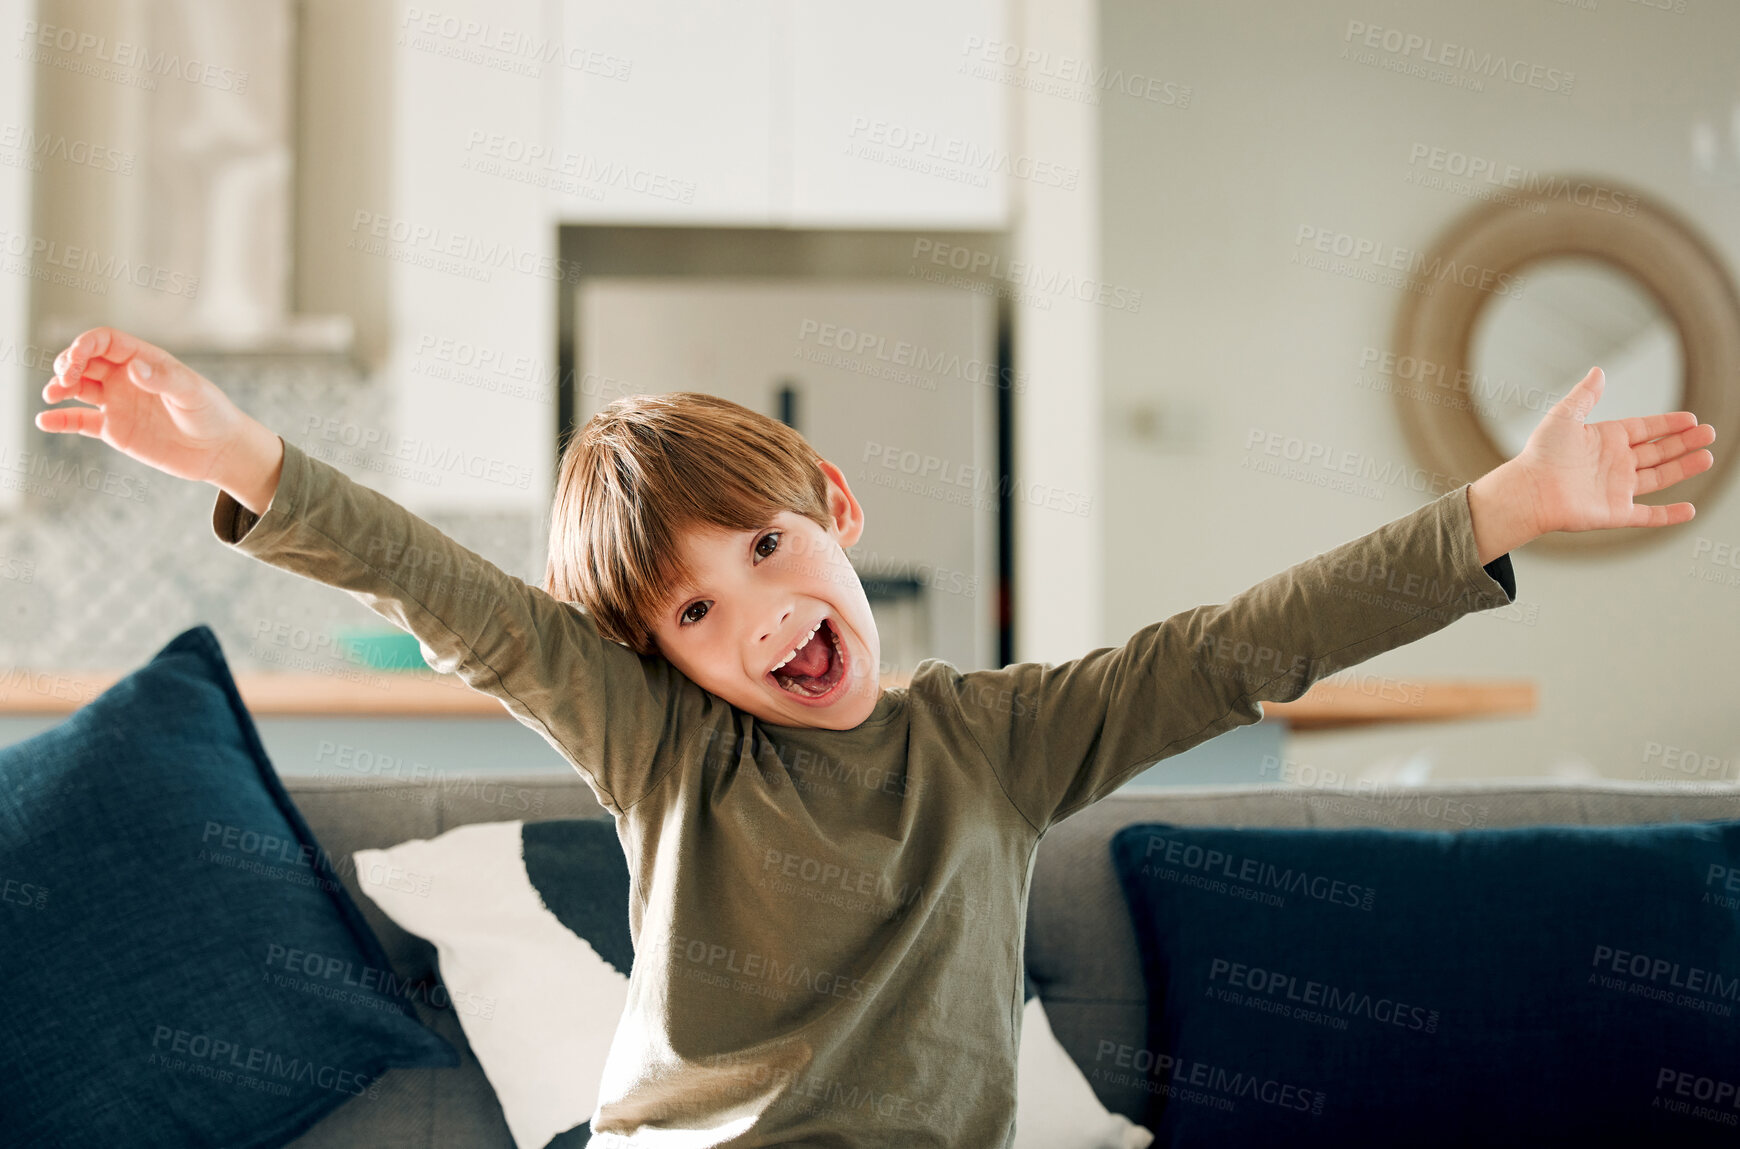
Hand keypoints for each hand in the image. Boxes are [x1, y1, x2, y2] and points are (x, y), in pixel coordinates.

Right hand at [34, 326, 261, 486]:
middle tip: (63, 379)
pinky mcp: (115, 429)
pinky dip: (61, 420)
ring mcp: (118, 403)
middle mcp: (126, 378)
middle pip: (85, 361)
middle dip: (68, 364)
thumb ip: (163, 379)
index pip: (104, 341)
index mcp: (144, 361)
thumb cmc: (212, 415)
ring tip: (52, 394)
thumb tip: (133, 368)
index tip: (75, 360)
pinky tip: (44, 420)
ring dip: (60, 386)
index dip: (85, 345)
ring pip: (78, 387)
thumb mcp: (192, 393)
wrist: (219, 451)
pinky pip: (80, 421)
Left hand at [1509, 366, 1715, 535]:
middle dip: (1684, 443)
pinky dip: (1669, 515)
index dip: (1668, 424)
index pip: (1645, 429)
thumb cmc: (1542, 454)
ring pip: (1659, 478)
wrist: (1530, 491)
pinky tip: (1690, 509)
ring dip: (1684, 468)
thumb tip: (1598, 371)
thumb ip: (1585, 395)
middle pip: (1657, 451)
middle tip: (1709, 434)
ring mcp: (1617, 489)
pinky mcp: (1615, 513)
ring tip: (1707, 457)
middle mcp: (1614, 464)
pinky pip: (1649, 515)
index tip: (1691, 419)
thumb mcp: (1564, 416)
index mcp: (1605, 440)